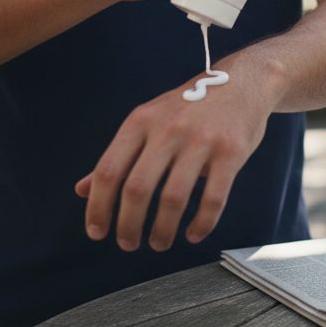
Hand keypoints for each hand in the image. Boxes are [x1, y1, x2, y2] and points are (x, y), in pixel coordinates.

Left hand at [75, 59, 282, 250]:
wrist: (242, 82)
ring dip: (162, 230)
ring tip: (158, 243)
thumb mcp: (148, 121)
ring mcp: (201, 141)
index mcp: (140, 122)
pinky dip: (201, 224)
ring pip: (173, 198)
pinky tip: (193, 234)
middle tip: (128, 245)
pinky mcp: (230, 153)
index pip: (109, 171)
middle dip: (128, 225)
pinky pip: (213, 199)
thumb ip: (119, 156)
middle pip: (137, 188)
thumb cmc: (189, 108)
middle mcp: (168, 130)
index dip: (98, 207)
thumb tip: (83, 190)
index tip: (97, 232)